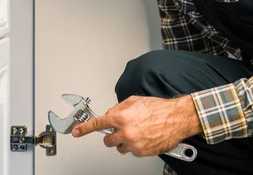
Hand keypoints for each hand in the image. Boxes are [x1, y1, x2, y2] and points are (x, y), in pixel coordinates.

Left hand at [71, 95, 201, 156]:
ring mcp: (133, 144)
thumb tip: (110, 115)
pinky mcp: (142, 152)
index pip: (98, 124)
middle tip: (121, 129)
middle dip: (111, 135)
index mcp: (122, 117)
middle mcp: (126, 132)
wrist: (176, 119)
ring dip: (124, 141)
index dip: (85, 129)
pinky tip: (144, 137)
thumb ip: (119, 108)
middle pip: (107, 140)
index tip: (76, 132)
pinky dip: (135, 145)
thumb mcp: (135, 100)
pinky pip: (132, 151)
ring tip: (137, 132)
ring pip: (119, 147)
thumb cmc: (159, 108)